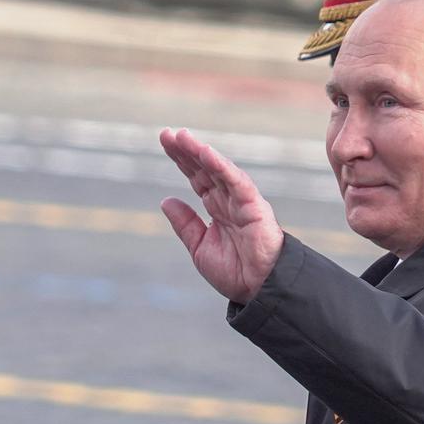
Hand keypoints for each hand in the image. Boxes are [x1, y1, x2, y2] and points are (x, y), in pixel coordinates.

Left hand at [159, 127, 284, 303]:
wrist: (258, 290)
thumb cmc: (234, 272)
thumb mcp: (199, 247)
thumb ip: (185, 224)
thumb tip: (165, 200)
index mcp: (216, 207)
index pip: (196, 177)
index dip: (181, 159)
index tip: (165, 140)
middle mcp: (228, 200)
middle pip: (204, 168)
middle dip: (186, 150)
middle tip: (167, 133)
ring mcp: (241, 201)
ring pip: (218, 170)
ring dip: (200, 152)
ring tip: (181, 137)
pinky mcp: (254, 206)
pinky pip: (236, 182)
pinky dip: (221, 166)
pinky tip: (206, 152)